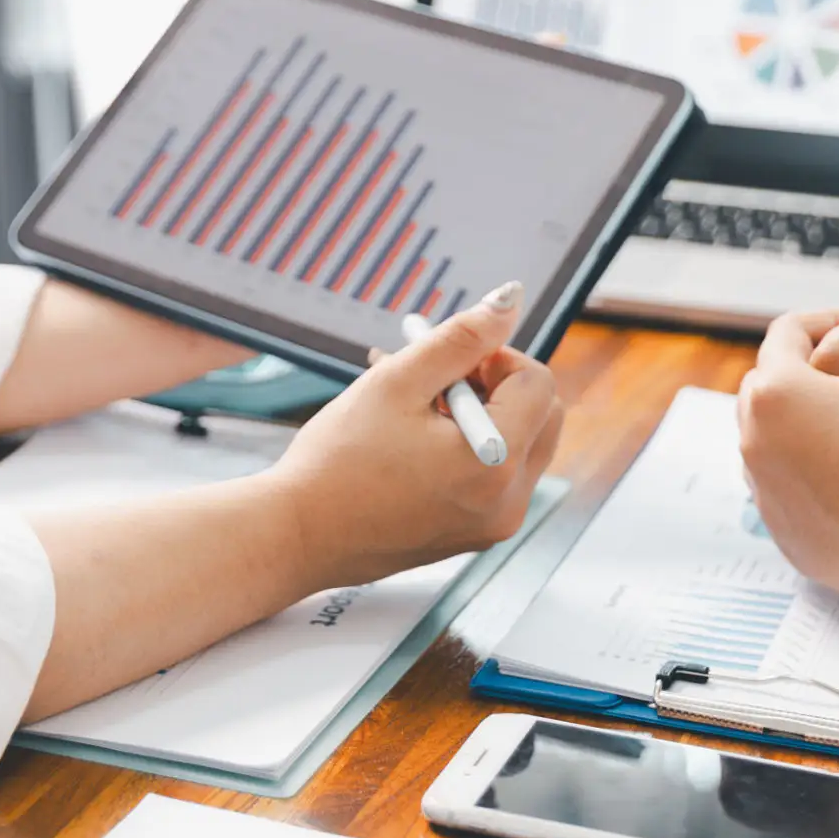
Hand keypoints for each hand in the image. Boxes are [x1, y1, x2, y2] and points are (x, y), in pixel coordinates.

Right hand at [274, 283, 564, 588]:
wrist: (297, 537)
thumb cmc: (337, 464)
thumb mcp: (398, 382)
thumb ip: (460, 338)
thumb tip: (509, 301)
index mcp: (497, 462)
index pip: (537, 383)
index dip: (496, 357)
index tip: (450, 360)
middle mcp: (508, 502)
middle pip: (541, 417)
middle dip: (497, 386)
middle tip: (439, 380)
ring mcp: (493, 525)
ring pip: (519, 446)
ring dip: (482, 416)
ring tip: (417, 409)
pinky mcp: (472, 535)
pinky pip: (494, 478)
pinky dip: (470, 449)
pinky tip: (415, 442)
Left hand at [739, 305, 838, 602]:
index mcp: (775, 392)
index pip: (787, 333)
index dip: (829, 317)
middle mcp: (753, 442)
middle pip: (769, 386)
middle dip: (809, 368)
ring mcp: (762, 493)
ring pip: (772, 439)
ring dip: (804, 422)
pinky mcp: (782, 535)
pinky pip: (787, 489)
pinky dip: (811, 472)